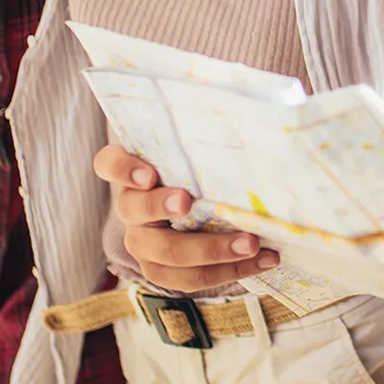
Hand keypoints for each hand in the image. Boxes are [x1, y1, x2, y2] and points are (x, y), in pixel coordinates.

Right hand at [92, 143, 279, 289]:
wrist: (196, 194)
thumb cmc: (199, 159)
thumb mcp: (197, 141)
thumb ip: (212, 127)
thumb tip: (273, 103)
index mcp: (130, 169)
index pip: (110, 163)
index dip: (124, 169)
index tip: (149, 173)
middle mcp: (130, 206)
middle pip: (135, 211)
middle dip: (162, 208)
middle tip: (189, 203)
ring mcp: (143, 241)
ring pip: (164, 255)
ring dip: (209, 251)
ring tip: (251, 244)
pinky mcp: (162, 269)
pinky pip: (187, 280)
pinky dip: (227, 272)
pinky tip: (262, 261)